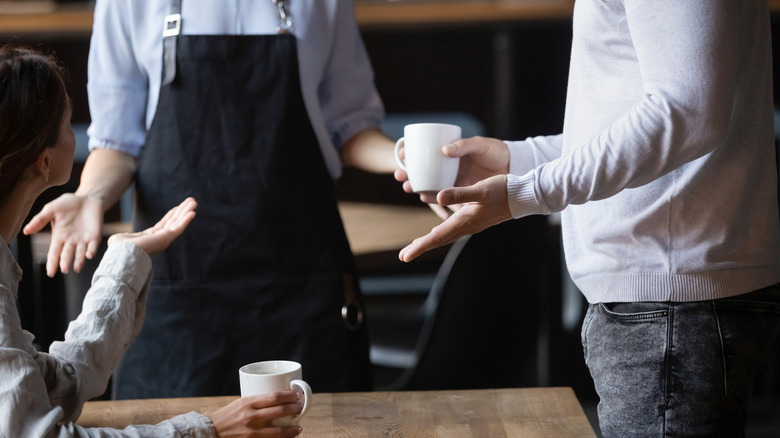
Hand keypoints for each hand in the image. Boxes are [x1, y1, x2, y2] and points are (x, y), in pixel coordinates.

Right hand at [23, 193, 103, 276]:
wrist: (86, 198)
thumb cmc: (67, 204)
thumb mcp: (51, 210)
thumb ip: (39, 220)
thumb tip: (26, 231)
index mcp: (59, 237)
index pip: (54, 252)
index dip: (52, 262)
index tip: (50, 273)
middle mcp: (71, 241)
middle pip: (67, 254)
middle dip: (65, 262)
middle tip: (64, 270)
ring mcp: (83, 239)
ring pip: (80, 253)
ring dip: (79, 260)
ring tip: (76, 268)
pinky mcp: (95, 236)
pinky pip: (93, 245)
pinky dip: (91, 250)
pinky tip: (89, 255)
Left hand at [107, 198, 195, 255]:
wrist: (122, 254)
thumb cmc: (119, 250)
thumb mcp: (121, 238)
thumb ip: (125, 236)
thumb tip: (117, 238)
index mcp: (151, 238)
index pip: (165, 224)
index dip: (172, 214)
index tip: (178, 207)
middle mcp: (160, 239)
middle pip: (174, 222)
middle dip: (182, 211)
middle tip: (191, 201)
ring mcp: (164, 239)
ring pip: (178, 223)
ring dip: (186, 212)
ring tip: (194, 202)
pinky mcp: (166, 238)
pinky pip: (179, 227)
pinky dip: (186, 219)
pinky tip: (192, 212)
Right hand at [206, 391, 303, 437]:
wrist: (209, 431)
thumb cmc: (225, 416)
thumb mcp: (240, 403)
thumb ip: (256, 403)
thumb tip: (276, 400)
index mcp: (248, 402)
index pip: (274, 396)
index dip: (289, 396)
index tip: (298, 395)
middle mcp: (251, 416)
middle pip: (280, 411)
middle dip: (294, 409)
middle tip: (301, 408)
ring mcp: (251, 431)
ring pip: (278, 431)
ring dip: (292, 429)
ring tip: (299, 427)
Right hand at [394, 136, 508, 214]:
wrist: (512, 167)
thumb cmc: (495, 151)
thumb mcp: (479, 145)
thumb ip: (464, 145)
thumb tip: (444, 150)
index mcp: (448, 153)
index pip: (423, 153)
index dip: (410, 154)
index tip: (402, 154)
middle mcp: (446, 167)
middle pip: (421, 171)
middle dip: (407, 173)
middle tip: (400, 175)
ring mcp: (452, 180)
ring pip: (429, 185)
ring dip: (416, 187)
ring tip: (409, 187)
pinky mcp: (460, 192)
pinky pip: (443, 197)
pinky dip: (433, 199)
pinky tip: (426, 198)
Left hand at [399, 175, 510, 261]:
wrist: (524, 196)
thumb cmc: (503, 190)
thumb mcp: (481, 189)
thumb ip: (459, 194)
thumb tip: (439, 197)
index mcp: (465, 221)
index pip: (437, 237)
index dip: (419, 246)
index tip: (405, 256)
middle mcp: (467, 226)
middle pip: (439, 240)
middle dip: (420, 248)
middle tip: (404, 256)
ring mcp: (471, 225)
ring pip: (445, 236)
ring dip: (430, 241)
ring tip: (416, 246)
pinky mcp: (475, 220)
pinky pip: (453, 230)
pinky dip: (441, 233)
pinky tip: (439, 232)